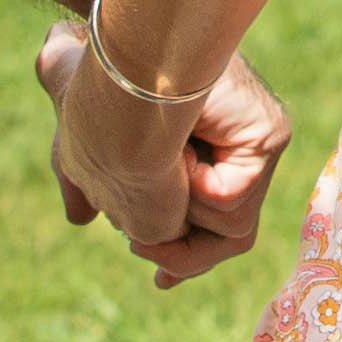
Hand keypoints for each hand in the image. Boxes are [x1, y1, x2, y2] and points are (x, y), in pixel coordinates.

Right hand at [40, 22, 289, 288]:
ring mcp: (252, 143)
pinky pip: (231, 205)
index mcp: (192, 150)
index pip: (206, 225)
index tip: (161, 282)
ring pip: (229, 227)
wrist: (120, 60)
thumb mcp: (75, 150)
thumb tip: (82, 220)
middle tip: (150, 246)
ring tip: (159, 166)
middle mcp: (232, 149)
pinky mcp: (267, 136)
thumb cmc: (92, 89)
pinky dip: (195, 193)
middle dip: (184, 254)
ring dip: (177, 208)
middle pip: (224, 235)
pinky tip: (176, 156)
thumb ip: (84, 186)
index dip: (182, 259)